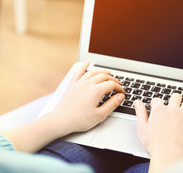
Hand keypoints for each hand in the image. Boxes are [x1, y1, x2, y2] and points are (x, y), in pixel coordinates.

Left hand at [2, 61, 124, 152]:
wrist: (61, 120)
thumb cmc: (79, 120)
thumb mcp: (100, 115)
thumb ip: (112, 104)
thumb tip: (120, 97)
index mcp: (96, 91)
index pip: (112, 85)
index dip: (119, 88)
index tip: (122, 93)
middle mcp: (88, 84)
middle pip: (104, 77)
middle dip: (113, 80)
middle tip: (118, 84)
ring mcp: (79, 83)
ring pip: (93, 72)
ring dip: (102, 72)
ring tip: (108, 73)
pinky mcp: (72, 84)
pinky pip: (78, 71)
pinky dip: (83, 65)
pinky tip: (86, 62)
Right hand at [134, 90, 182, 172]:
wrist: (166, 153)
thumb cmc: (153, 142)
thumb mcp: (141, 126)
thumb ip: (140, 112)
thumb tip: (138, 102)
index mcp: (159, 110)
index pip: (157, 100)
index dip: (154, 103)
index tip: (154, 107)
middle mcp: (172, 110)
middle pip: (175, 96)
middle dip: (173, 97)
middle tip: (174, 98)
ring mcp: (182, 115)